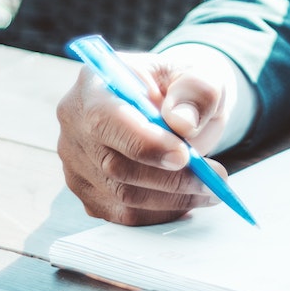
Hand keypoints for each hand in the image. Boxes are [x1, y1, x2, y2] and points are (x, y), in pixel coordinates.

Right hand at [56, 52, 232, 225]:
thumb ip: (196, 92)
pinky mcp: (88, 192)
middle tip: (214, 180)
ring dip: (171, 200)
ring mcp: (76, 161)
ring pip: (121, 196)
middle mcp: (75, 123)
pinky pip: (122, 215)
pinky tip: (186, 199)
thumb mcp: (199, 74)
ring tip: (210, 190)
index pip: (106, 119)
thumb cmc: (181, 90)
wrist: (173, 108)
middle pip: (113, 164)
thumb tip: (183, 123)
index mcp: (95, 82)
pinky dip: (160, 213)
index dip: (144, 143)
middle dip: (170, 178)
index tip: (185, 156)